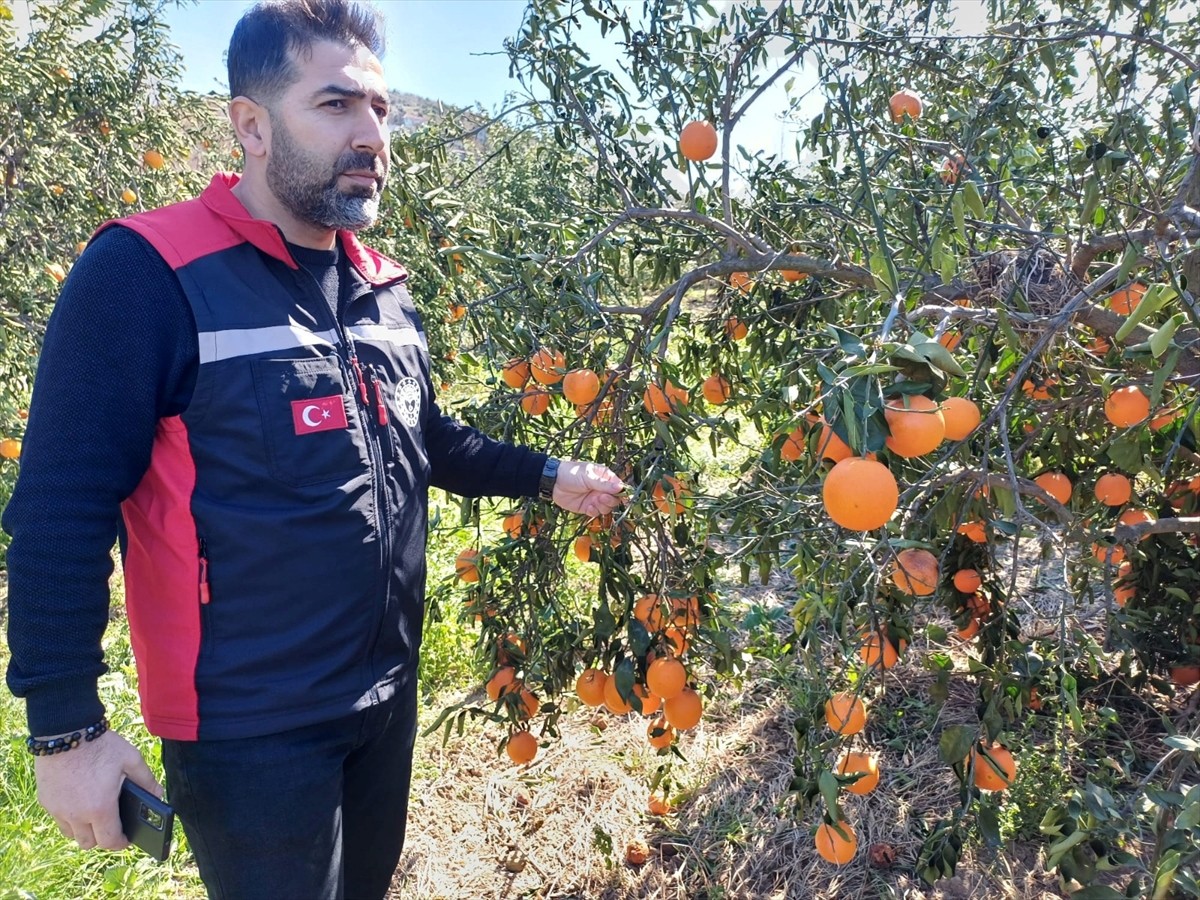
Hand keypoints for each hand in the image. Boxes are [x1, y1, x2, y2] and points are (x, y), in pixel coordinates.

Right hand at [34, 729, 161, 851]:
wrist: (66, 732)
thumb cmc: (101, 746)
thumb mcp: (131, 760)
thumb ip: (146, 780)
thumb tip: (158, 795)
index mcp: (100, 808)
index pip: (110, 841)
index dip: (121, 843)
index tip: (128, 839)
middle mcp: (77, 815)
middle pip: (89, 843)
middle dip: (102, 839)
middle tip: (112, 827)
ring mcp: (58, 810)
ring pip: (72, 834)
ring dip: (84, 831)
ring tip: (96, 816)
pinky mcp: (46, 801)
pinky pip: (59, 820)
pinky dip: (70, 818)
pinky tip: (80, 803)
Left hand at [551, 459, 626, 516]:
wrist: (553, 482)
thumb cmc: (571, 473)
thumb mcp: (588, 476)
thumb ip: (604, 484)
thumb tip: (621, 488)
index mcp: (604, 477)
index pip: (618, 486)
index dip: (621, 492)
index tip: (620, 496)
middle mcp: (602, 489)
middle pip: (615, 499)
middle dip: (610, 500)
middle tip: (601, 497)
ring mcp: (595, 499)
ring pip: (607, 508)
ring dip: (602, 506)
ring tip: (594, 502)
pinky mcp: (587, 508)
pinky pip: (596, 513)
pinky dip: (594, 512)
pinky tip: (588, 507)